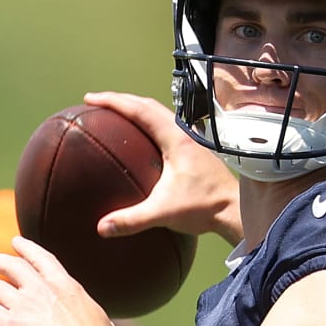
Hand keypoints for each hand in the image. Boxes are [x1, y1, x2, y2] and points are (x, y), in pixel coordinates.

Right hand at [81, 91, 240, 243]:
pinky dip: (148, 121)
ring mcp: (191, 139)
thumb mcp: (163, 213)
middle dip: (120, 100)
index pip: (139, 110)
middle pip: (147, 105)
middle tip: (97, 101)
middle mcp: (184, 132)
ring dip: (135, 108)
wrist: (234, 210)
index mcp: (175, 139)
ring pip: (158, 113)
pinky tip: (140, 136)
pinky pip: (165, 125)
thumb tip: (102, 227)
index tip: (90, 98)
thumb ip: (132, 220)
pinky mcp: (194, 149)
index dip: (112, 101)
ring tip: (115, 112)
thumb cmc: (204, 208)